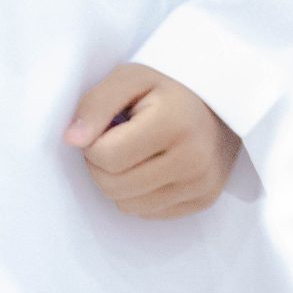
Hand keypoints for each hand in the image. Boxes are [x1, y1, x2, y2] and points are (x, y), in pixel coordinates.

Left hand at [66, 62, 238, 217]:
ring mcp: (201, 185)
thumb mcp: (129, 79)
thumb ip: (95, 105)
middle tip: (115, 142)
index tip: (106, 127)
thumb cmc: (167, 89)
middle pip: (113, 187)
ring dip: (118, 183)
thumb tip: (71, 140)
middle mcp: (193, 160)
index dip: (93, 144)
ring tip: (135, 154)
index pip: (106, 157)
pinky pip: (148, 214)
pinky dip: (139, 195)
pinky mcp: (204, 201)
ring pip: (127, 206)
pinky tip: (152, 168)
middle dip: (100, 166)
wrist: (221, 103)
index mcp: (173, 124)